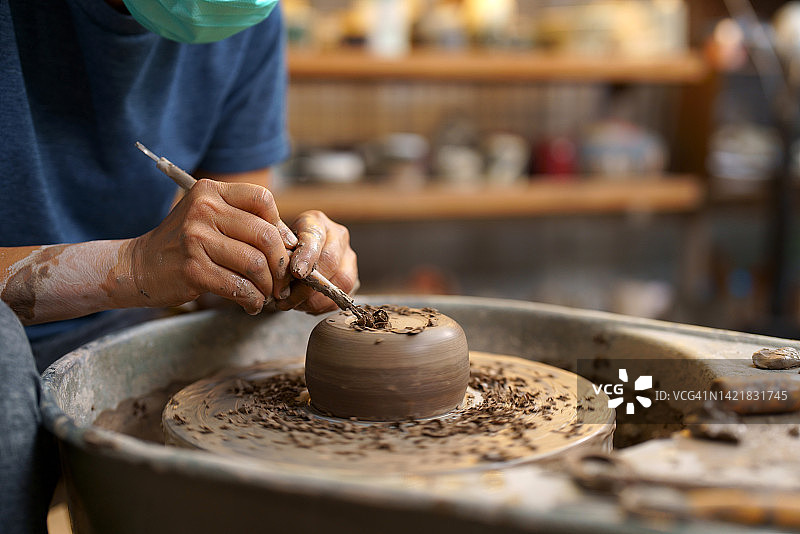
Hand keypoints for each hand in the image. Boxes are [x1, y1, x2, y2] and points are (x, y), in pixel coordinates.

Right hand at [127, 179, 297, 314]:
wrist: (139, 266)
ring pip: (255, 264)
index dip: (280, 226)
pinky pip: (239, 286)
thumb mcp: (208, 218)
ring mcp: (196, 239)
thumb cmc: (183, 244)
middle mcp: (204, 210)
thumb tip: (290, 241)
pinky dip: (252, 299)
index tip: (282, 247)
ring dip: (268, 286)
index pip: (262, 199)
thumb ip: (244, 221)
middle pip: (265, 235)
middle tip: (282, 281)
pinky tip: (251, 304)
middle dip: (281, 264)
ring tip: (266, 294)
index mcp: (210, 192)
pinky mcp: (193, 270)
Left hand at [277, 210, 357, 313]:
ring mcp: (348, 257)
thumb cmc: (285, 247)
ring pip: (341, 281)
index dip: (307, 256)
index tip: (296, 272)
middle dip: (307, 285)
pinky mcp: (352, 277)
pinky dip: (321, 305)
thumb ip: (278, 251)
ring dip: (314, 299)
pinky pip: (342, 296)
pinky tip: (304, 305)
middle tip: (286, 297)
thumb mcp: (277, 242)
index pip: (315, 236)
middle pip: (331, 261)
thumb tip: (279, 271)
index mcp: (316, 221)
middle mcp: (337, 236)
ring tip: (293, 304)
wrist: (299, 254)